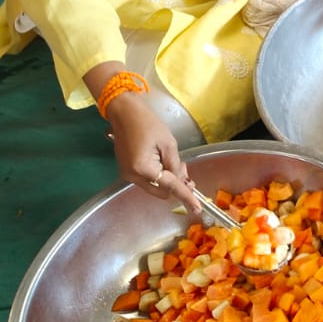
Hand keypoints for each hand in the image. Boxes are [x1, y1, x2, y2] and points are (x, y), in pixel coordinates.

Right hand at [108, 92, 198, 209]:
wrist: (125, 113)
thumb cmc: (148, 123)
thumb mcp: (168, 143)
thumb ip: (176, 165)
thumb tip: (182, 182)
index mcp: (143, 168)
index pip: (170, 187)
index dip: (186, 196)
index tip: (197, 208)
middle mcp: (133, 176)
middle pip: (162, 192)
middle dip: (177, 185)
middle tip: (185, 169)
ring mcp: (128, 175)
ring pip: (155, 187)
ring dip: (168, 180)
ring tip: (174, 161)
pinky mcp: (127, 171)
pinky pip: (148, 181)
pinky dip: (159, 176)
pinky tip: (163, 162)